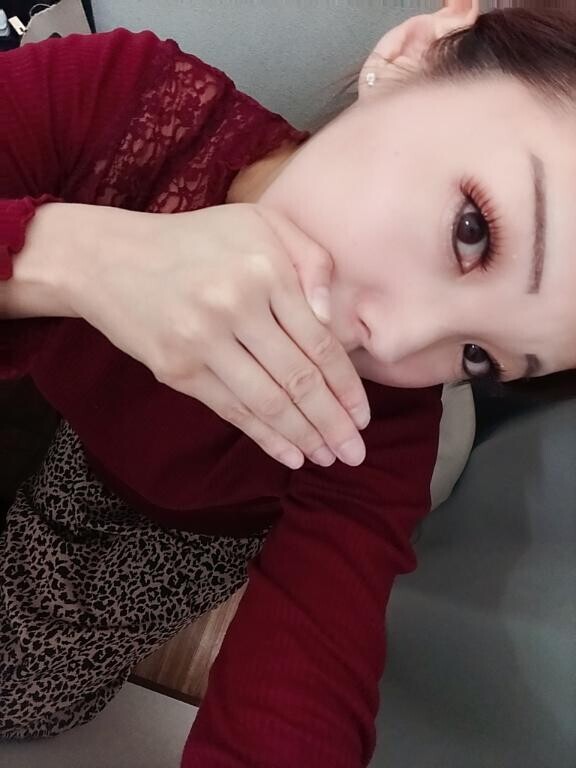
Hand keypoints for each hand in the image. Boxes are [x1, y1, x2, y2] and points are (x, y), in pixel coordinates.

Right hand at [29, 202, 369, 468]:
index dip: (347, 386)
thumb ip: (310, 259)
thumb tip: (334, 319)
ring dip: (304, 436)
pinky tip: (290, 455)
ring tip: (329, 458)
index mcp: (265, 272)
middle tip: (356, 452)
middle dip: (334, 423)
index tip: (364, 416)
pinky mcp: (177, 370)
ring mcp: (203, 342)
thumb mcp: (261, 223)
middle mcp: (236, 307)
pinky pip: (232, 410)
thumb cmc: (196, 241)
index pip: (321, 342)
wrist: (110, 259)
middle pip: (299, 379)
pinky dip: (264, 437)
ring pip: (268, 402)